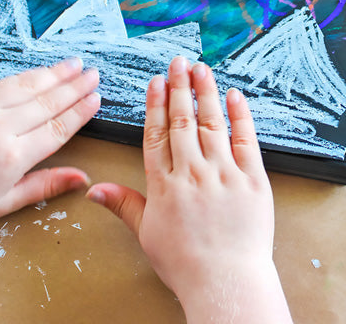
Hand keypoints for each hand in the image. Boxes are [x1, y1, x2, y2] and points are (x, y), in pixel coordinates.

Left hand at [0, 58, 100, 282]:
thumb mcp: (6, 202)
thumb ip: (46, 186)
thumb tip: (83, 178)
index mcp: (13, 156)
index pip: (57, 127)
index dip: (80, 112)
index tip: (96, 99)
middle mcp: (0, 128)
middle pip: (47, 102)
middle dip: (74, 87)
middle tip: (94, 74)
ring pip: (27, 86)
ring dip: (54, 74)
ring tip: (75, 64)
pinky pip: (3, 83)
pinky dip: (26, 76)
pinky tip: (41, 70)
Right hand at [87, 56, 291, 323]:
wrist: (226, 283)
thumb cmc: (186, 264)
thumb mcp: (146, 234)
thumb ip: (122, 204)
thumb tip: (92, 189)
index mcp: (165, 185)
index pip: (157, 134)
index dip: (156, 105)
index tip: (155, 82)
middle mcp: (193, 174)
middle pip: (183, 121)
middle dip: (180, 87)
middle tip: (178, 62)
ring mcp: (225, 174)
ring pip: (212, 124)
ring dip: (206, 93)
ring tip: (202, 69)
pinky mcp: (253, 180)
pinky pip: (247, 140)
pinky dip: (240, 116)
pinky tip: (234, 96)